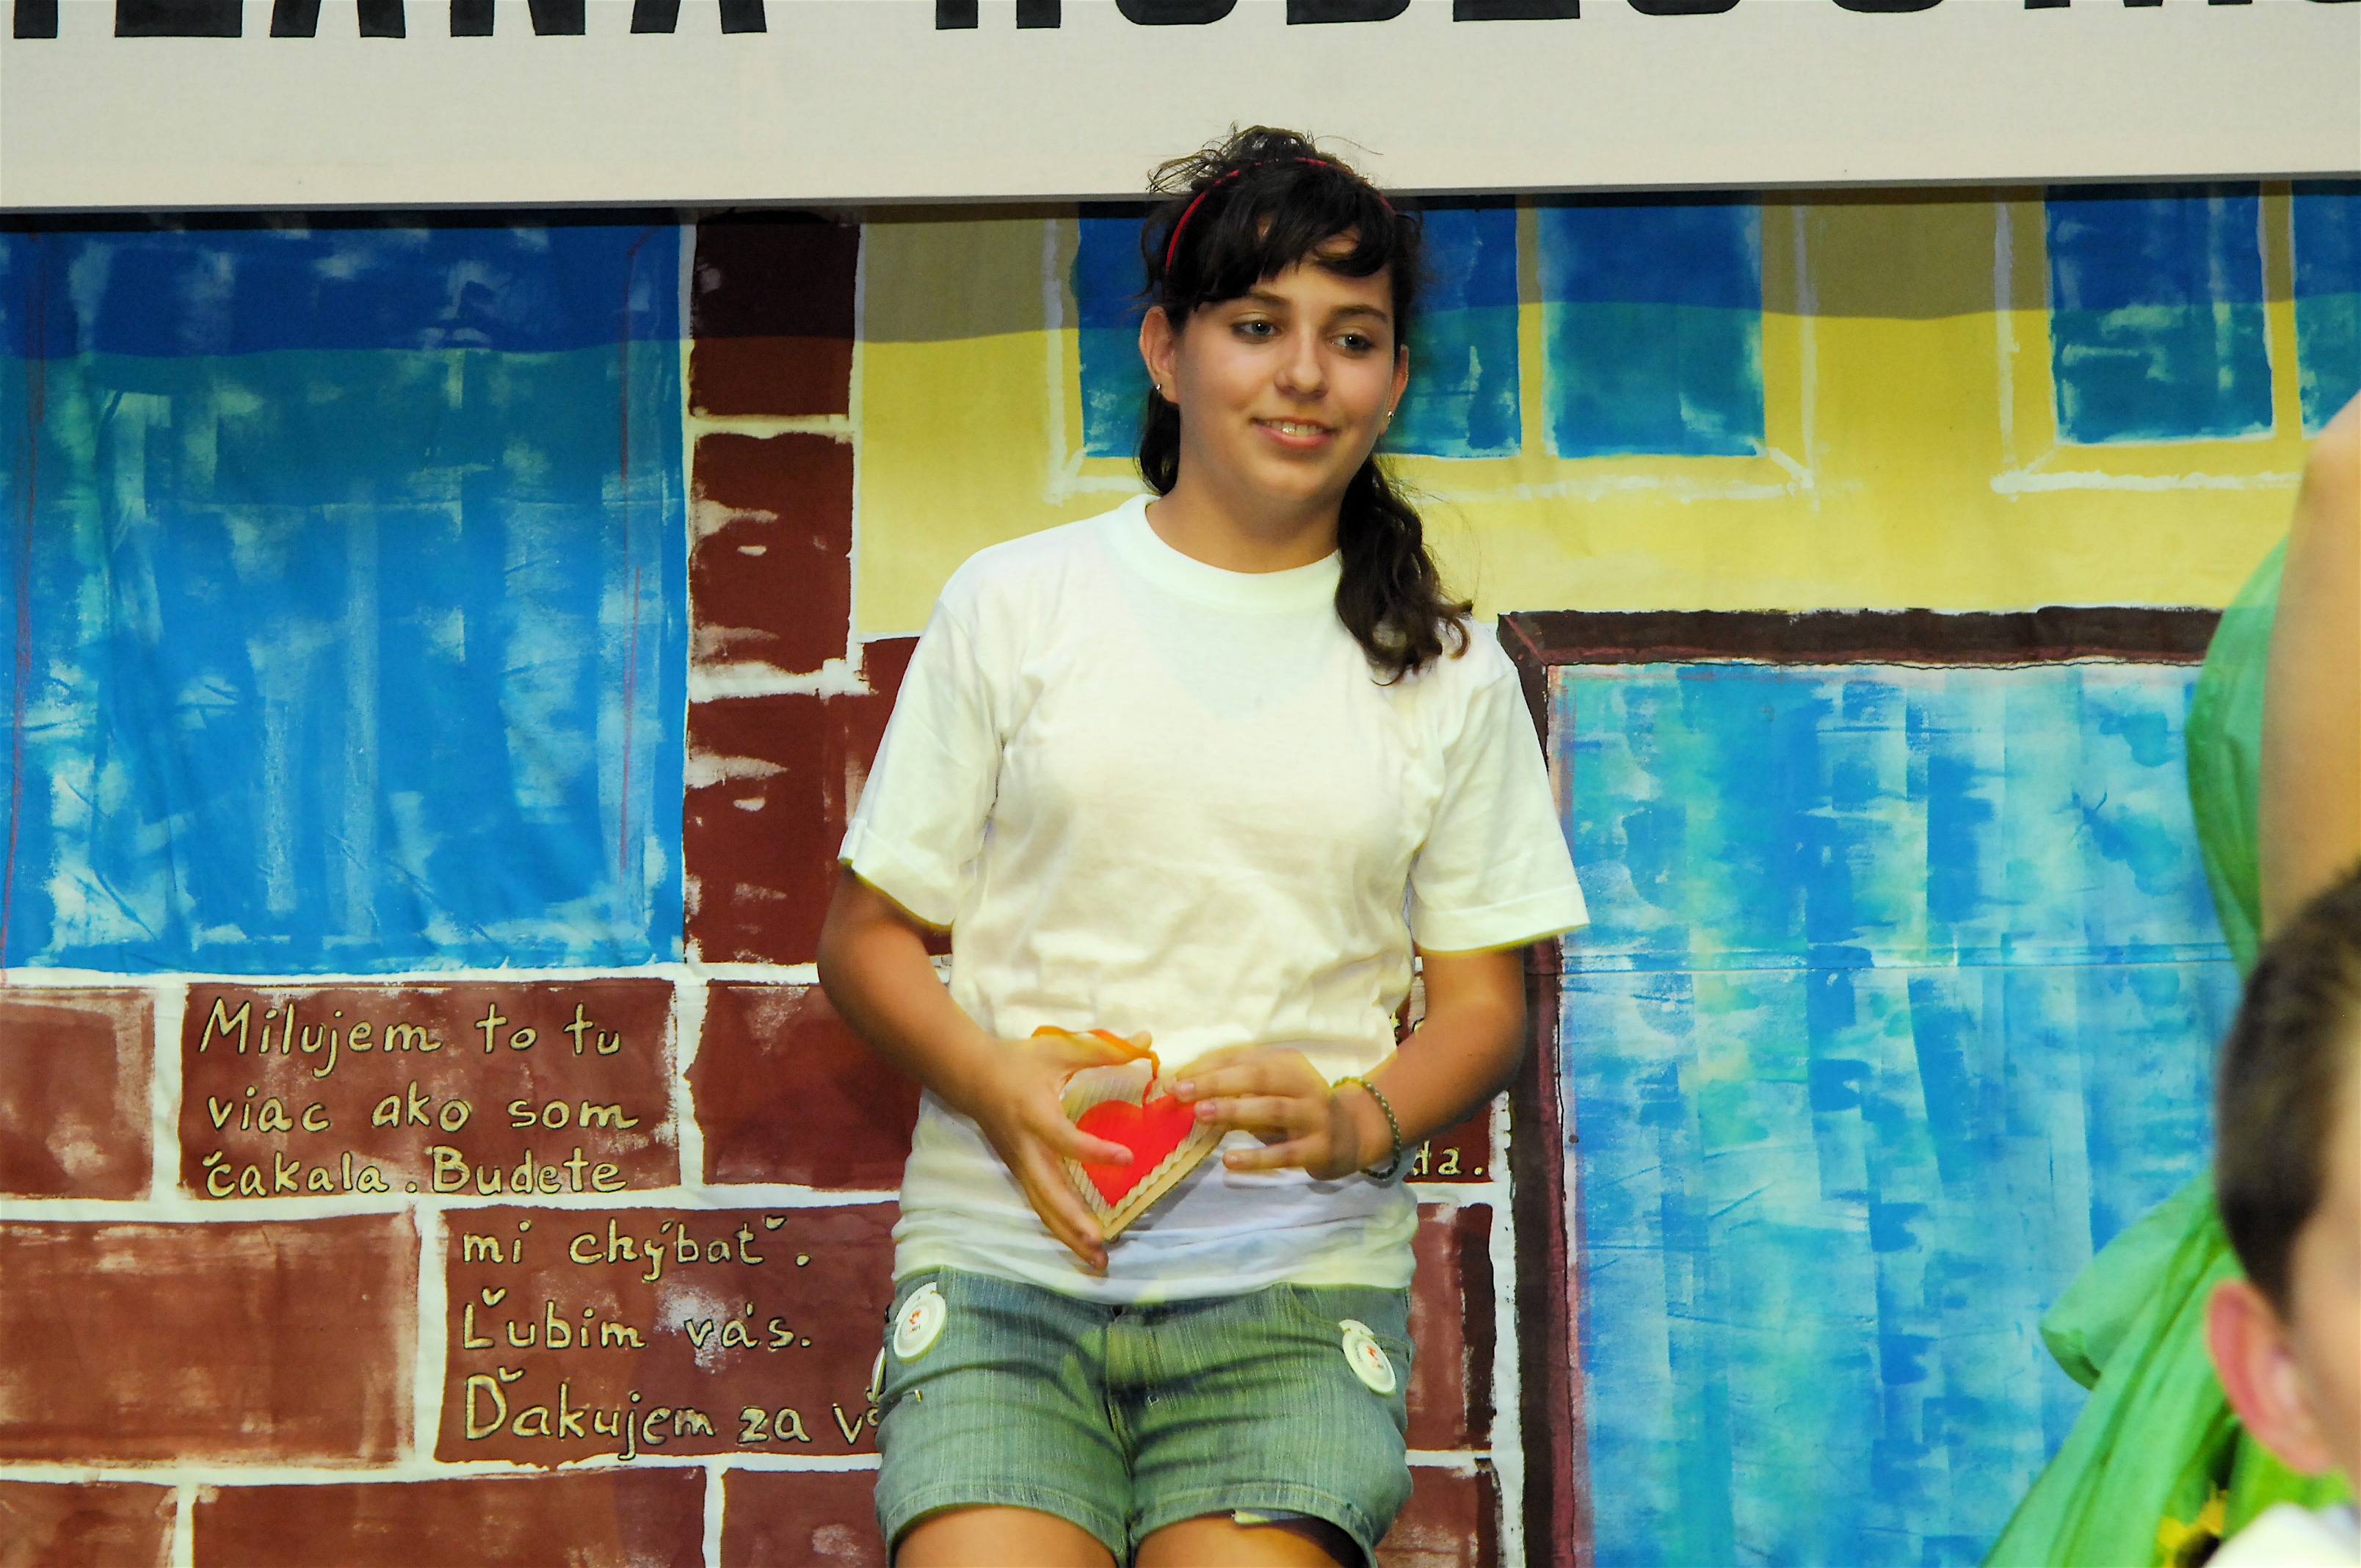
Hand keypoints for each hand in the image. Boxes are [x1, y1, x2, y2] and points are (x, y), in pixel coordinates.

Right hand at [962, 1030, 1138, 1270]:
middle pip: (1048, 1191)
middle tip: (1101, 1242)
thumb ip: (1104, 1049)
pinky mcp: (1019, 1172)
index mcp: (1035, 1114)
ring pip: (1042, 1207)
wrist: (970, 1075)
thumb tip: (1148, 1040)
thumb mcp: (1059, 1048)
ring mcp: (1020, 1164)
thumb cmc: (1018, 1060)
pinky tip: (1080, 1247)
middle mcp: (1026, 1147)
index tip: (1127, 1158)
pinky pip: (1039, 1205)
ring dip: (1068, 1235)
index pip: (1065, 1139)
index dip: (1094, 1151)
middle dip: (1074, 1219)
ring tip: (1097, 1259)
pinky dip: (1059, 1228)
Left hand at [1169, 1047, 1380, 1180]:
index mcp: (1288, 1063)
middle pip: (1258, 1076)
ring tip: (1202, 1114)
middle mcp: (1304, 1083)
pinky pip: (1286, 1153)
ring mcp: (1315, 1115)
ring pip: (1273, 1109)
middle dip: (1217, 1082)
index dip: (1208, 1067)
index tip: (1175, 1079)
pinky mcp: (1321, 1148)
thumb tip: (1184, 1084)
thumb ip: (1236, 1085)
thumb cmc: (1296, 1109)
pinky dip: (1256, 1157)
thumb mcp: (1272, 1090)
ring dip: (1235, 1110)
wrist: (1351, 1135)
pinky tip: (1229, 1161)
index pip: (1244, 1058)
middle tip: (1182, 1091)